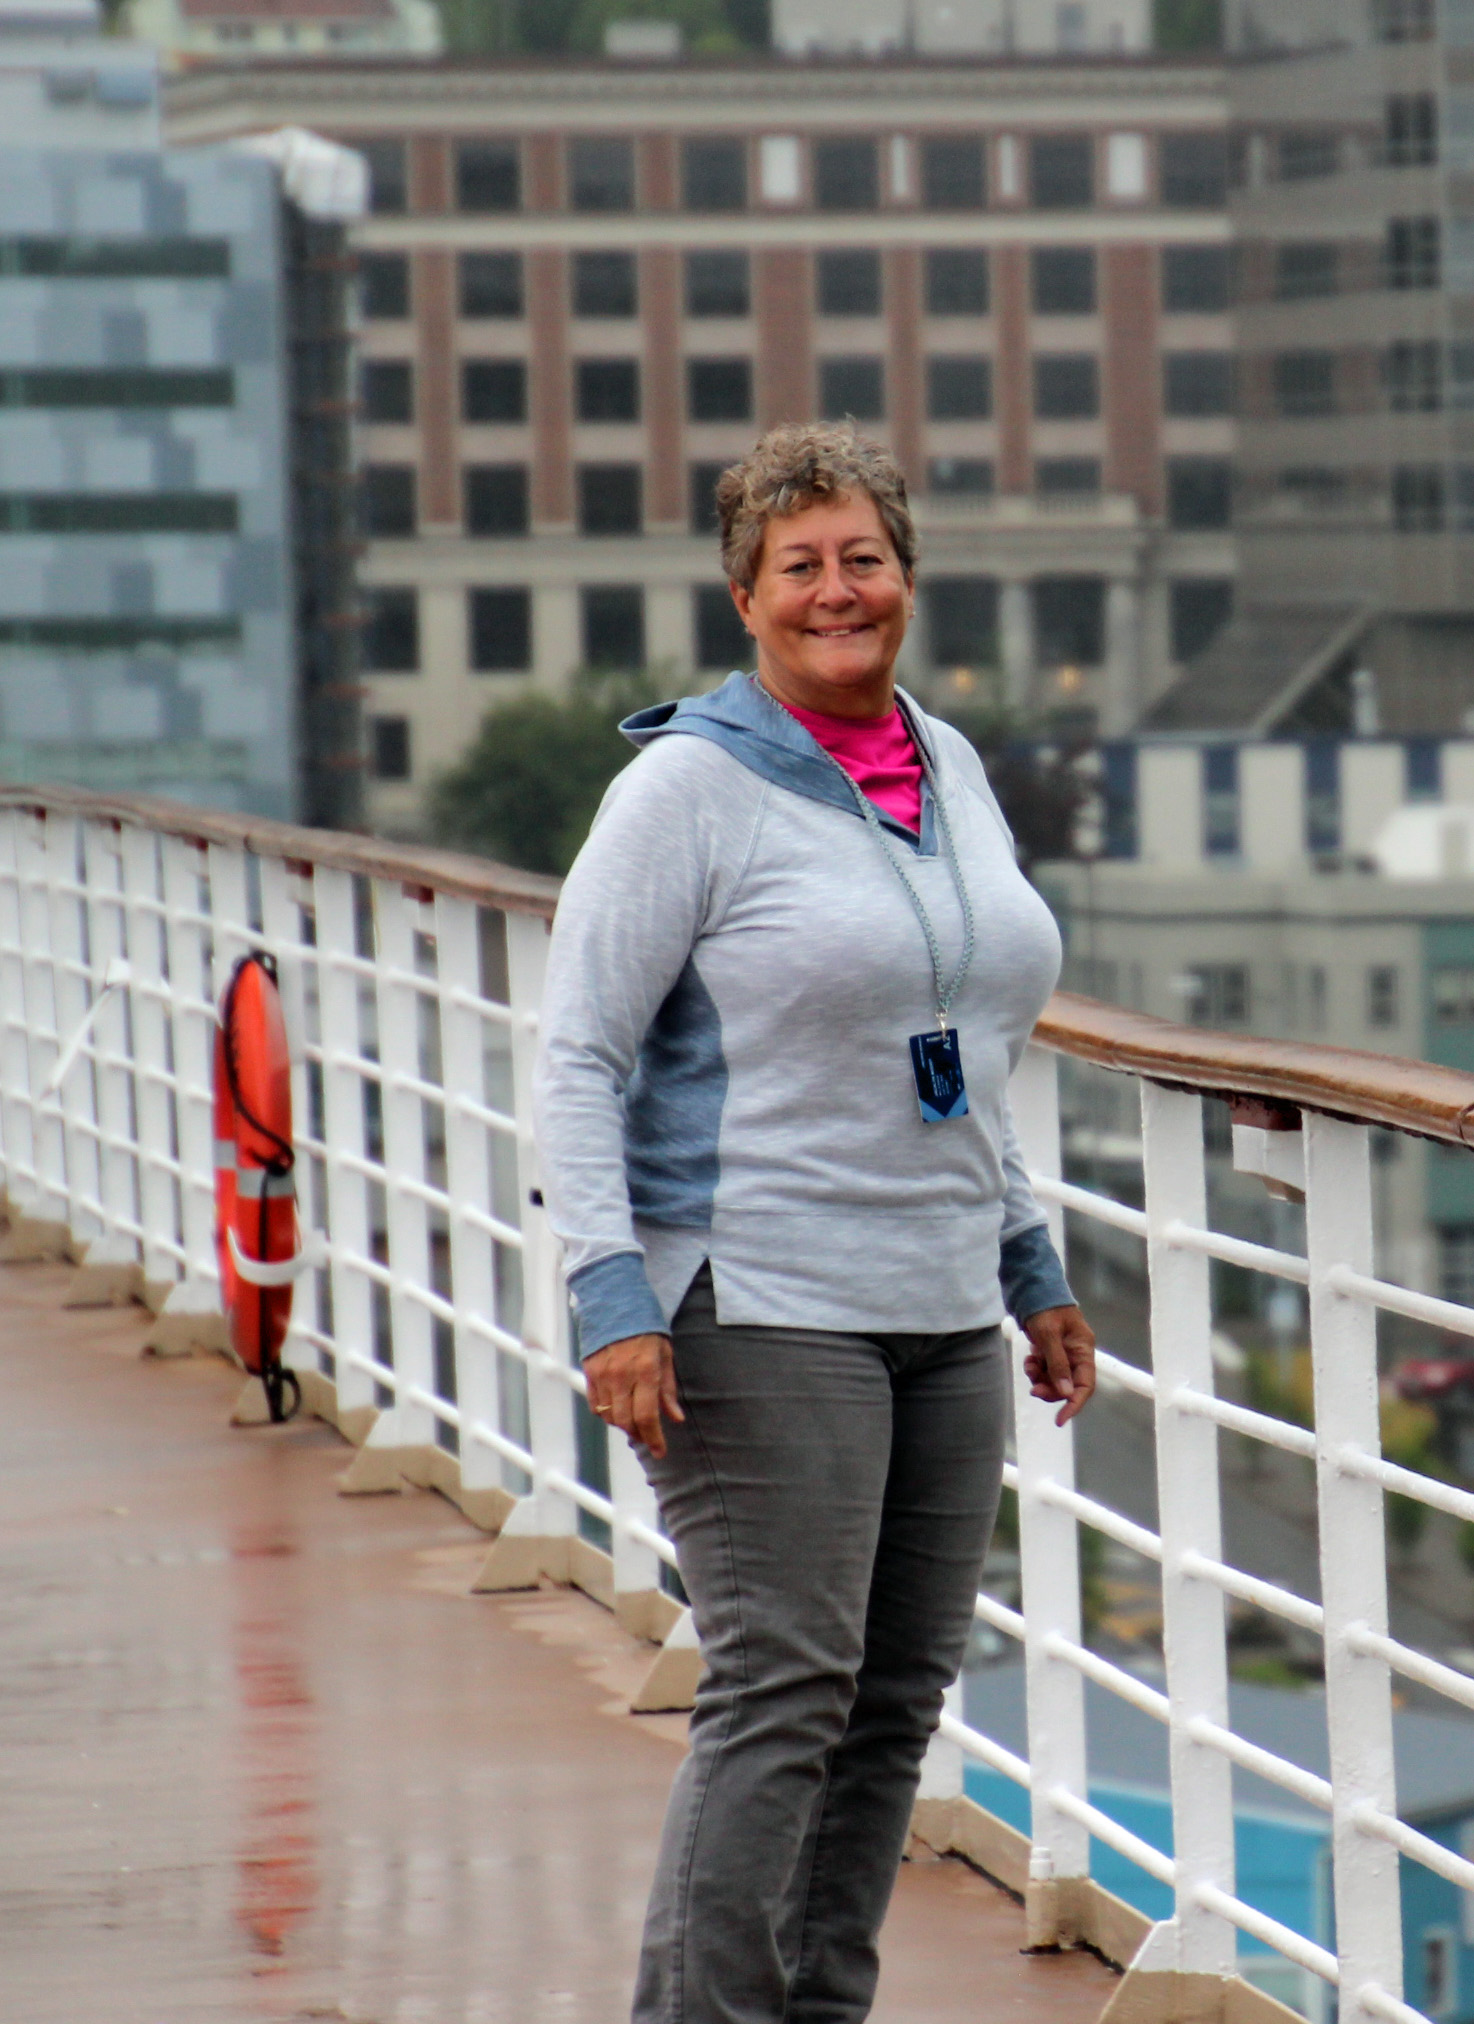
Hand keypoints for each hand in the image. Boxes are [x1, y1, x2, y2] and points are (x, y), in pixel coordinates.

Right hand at [583, 1332, 684, 1457]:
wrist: (615, 1302)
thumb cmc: (646, 1326)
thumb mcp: (665, 1354)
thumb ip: (668, 1388)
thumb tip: (675, 1417)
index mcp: (645, 1371)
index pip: (647, 1416)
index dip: (653, 1438)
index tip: (660, 1451)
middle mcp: (621, 1376)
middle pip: (626, 1421)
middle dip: (639, 1435)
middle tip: (648, 1437)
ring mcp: (602, 1375)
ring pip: (609, 1416)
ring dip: (623, 1425)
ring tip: (634, 1423)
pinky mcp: (589, 1372)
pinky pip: (595, 1405)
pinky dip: (606, 1414)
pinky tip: (617, 1410)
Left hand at [1022, 1305, 1095, 1426]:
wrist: (1030, 1286)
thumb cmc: (1043, 1306)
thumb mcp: (1048, 1335)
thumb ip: (1057, 1363)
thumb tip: (1066, 1392)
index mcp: (1083, 1348)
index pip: (1085, 1385)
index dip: (1074, 1404)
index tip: (1060, 1419)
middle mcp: (1076, 1352)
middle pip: (1068, 1385)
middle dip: (1051, 1390)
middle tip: (1034, 1389)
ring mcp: (1062, 1351)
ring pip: (1054, 1379)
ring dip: (1040, 1378)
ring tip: (1029, 1364)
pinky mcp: (1050, 1350)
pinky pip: (1044, 1369)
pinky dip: (1035, 1368)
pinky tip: (1029, 1357)